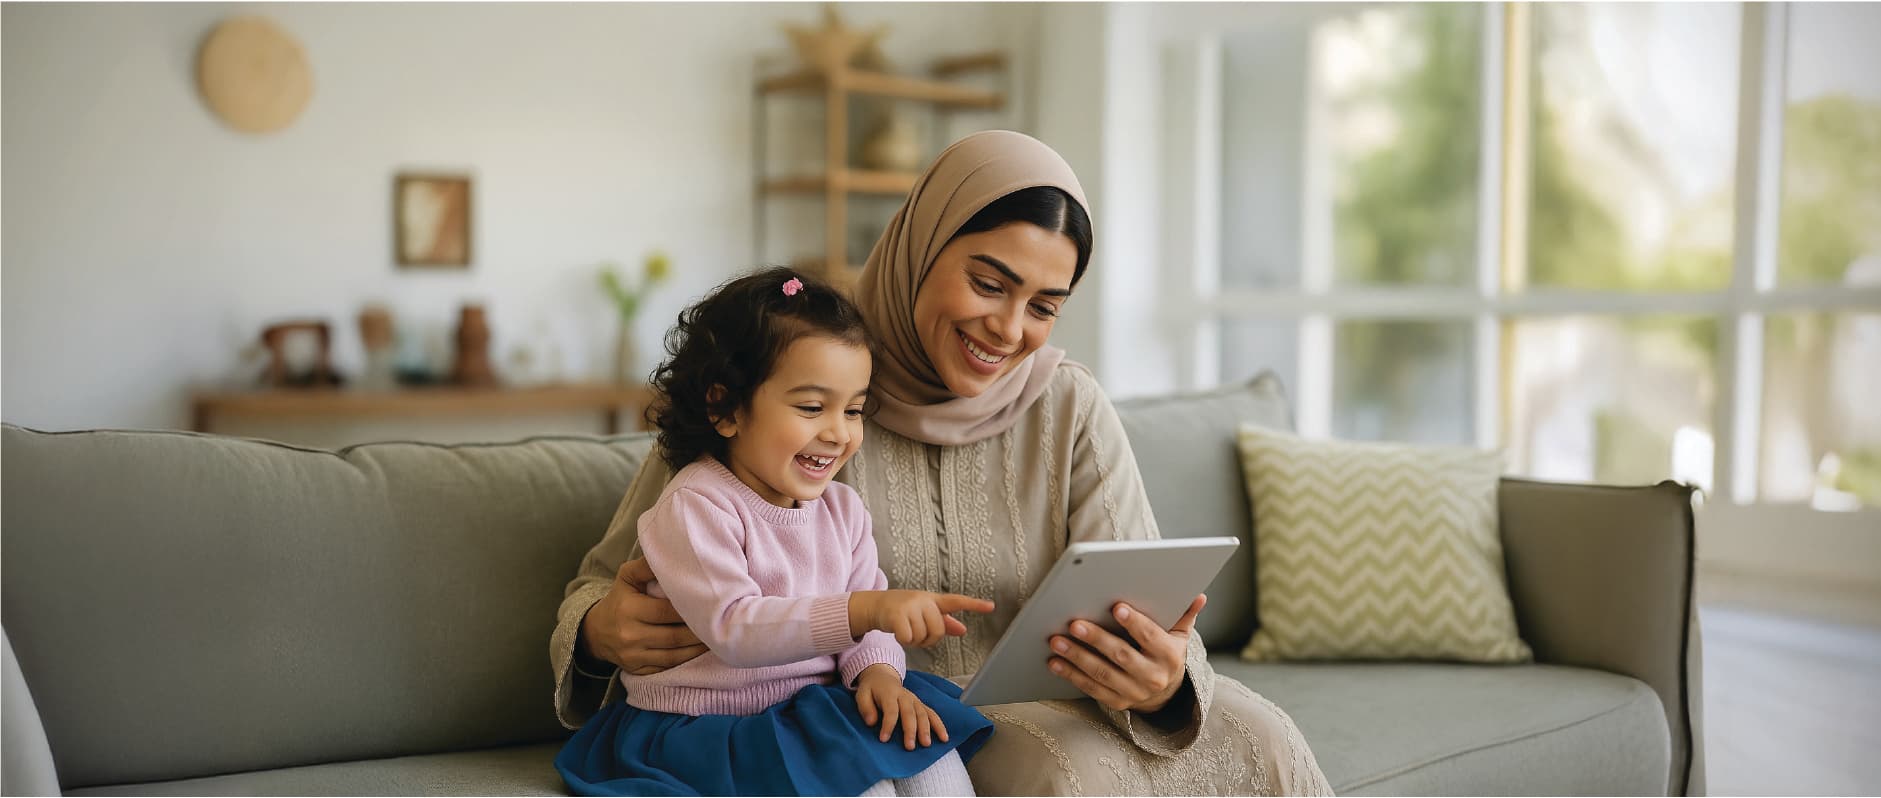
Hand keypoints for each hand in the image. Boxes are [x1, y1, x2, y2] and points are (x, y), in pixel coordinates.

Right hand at [579, 557, 708, 675]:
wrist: (596, 633)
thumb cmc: (619, 599)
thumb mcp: (627, 577)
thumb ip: (647, 565)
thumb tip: (673, 554)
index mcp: (628, 609)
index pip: (666, 611)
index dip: (690, 609)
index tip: (710, 604)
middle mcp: (630, 635)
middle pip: (674, 636)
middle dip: (700, 631)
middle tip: (721, 623)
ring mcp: (634, 656)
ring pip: (674, 655)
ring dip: (698, 648)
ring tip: (717, 637)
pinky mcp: (638, 671)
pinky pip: (668, 667)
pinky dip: (687, 660)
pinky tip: (701, 651)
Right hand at [849, 590, 994, 646]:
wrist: (874, 605)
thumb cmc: (902, 611)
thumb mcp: (923, 613)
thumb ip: (943, 622)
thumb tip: (963, 629)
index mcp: (933, 600)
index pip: (957, 601)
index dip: (975, 605)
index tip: (991, 607)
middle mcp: (924, 600)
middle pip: (938, 631)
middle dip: (928, 639)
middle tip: (916, 634)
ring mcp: (910, 606)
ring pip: (922, 637)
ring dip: (914, 641)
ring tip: (905, 630)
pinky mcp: (897, 614)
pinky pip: (908, 639)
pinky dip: (903, 641)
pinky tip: (897, 632)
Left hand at [854, 664, 948, 750]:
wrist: (882, 676)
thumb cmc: (871, 689)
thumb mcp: (862, 694)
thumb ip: (865, 708)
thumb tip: (871, 722)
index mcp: (889, 693)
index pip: (891, 710)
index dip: (888, 725)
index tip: (884, 739)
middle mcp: (905, 696)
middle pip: (910, 713)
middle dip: (911, 730)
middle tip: (909, 747)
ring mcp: (915, 700)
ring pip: (923, 714)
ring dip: (926, 729)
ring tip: (927, 744)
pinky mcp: (920, 705)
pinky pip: (932, 714)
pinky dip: (939, 725)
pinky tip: (944, 737)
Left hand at [1047, 594, 1204, 712]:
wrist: (1166, 693)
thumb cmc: (1167, 652)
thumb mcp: (1179, 635)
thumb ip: (1185, 614)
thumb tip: (1198, 595)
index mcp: (1170, 656)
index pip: (1151, 637)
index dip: (1134, 623)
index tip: (1116, 607)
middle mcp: (1153, 677)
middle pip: (1122, 656)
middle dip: (1096, 639)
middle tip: (1074, 623)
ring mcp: (1134, 693)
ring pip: (1102, 674)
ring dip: (1077, 657)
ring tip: (1056, 641)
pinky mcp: (1117, 702)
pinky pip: (1091, 688)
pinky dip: (1071, 675)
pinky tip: (1055, 662)